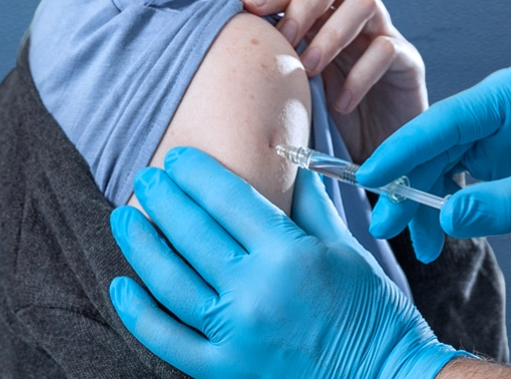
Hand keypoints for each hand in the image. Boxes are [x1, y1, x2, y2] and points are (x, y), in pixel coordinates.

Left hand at [110, 147, 470, 378]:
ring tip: (124, 218)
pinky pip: (168, 339)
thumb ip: (309, 202)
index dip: (195, 173)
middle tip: (146, 177)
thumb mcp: (347, 248)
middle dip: (162, 198)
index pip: (227, 199)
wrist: (388, 378)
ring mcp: (237, 333)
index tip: (177, 158)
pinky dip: (139, 313)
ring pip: (169, 280)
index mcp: (289, 253)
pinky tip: (123, 286)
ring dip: (139, 244)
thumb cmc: (373, 311)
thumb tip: (287, 155)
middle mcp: (257, 290)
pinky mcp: (227, 369)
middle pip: (191, 232)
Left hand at [242, 0, 428, 144]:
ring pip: (366, 1)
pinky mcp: (409, 62)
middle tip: (287, 40)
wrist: (378, 158)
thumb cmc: (330, 123)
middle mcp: (356, 20)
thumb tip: (226, 56)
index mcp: (325, 20)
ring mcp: (384, 36)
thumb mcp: (298, 92)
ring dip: (332, 33)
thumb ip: (277, 68)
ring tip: (310, 71)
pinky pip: (386, 48)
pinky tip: (340, 105)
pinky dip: (359, 75)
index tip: (248, 7)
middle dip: (308, 1)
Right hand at [356, 65, 510, 261]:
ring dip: (422, 206)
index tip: (370, 177)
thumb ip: (498, 205)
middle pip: (434, 147)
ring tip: (418, 246)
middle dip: (407, 187)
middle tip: (386, 225)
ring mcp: (496, 139)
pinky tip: (437, 236)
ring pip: (439, 169)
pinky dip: (444, 212)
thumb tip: (445, 218)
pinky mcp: (499, 166)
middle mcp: (498, 111)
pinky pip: (456, 186)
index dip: (403, 150)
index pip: (444, 121)